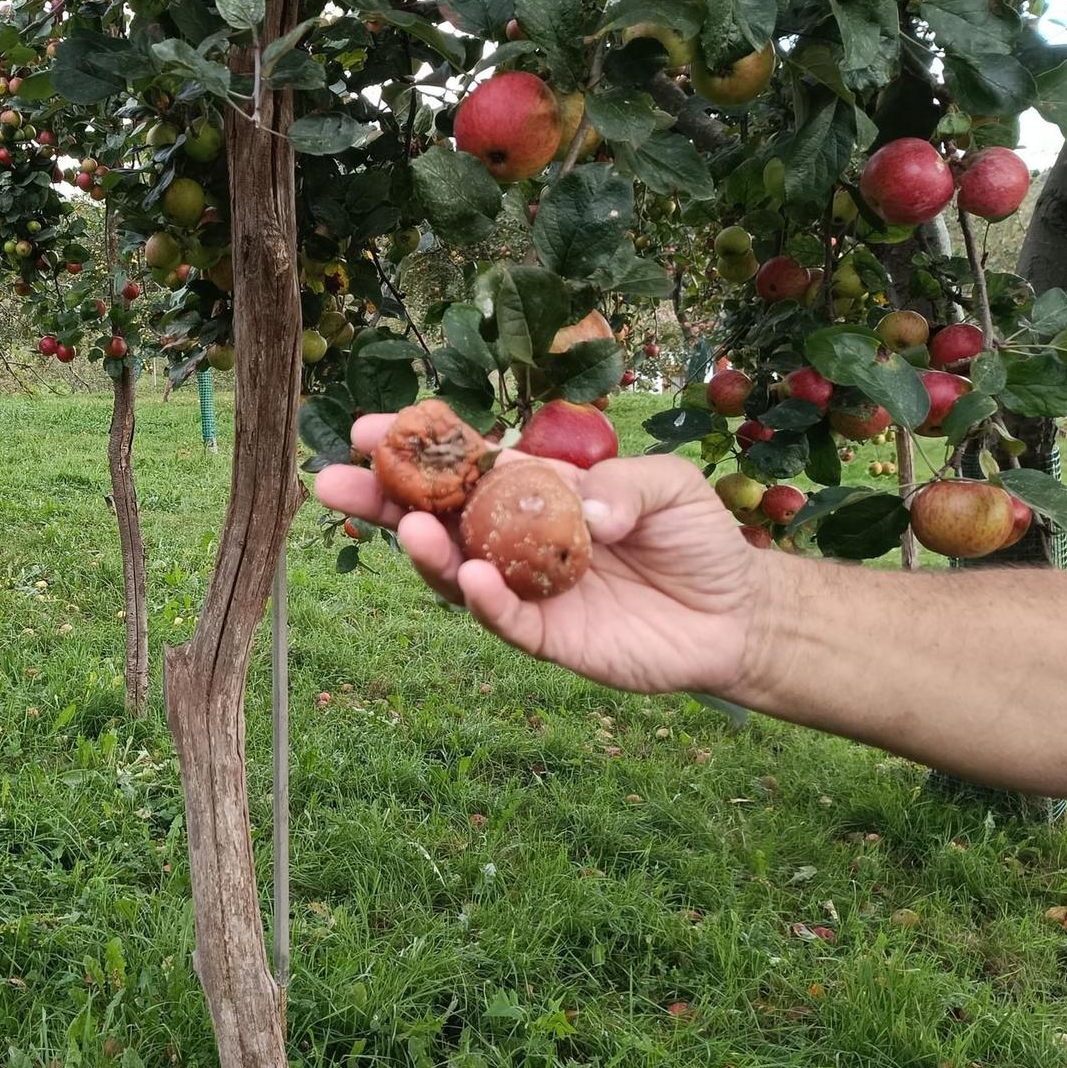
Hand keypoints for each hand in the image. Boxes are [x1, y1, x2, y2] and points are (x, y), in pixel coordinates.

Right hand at [314, 413, 772, 698]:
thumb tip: (585, 510)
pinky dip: (484, 601)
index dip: (416, 448)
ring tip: (411, 530)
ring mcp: (524, 590)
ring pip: (456, 571)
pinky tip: (470, 579)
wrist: (736, 614)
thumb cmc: (698, 538)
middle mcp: (514, 539)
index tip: (366, 429)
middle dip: (382, 499)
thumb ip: (624, 485)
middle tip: (330, 482)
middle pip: (436, 518)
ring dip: (427, 551)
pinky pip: (505, 619)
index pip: (464, 465)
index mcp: (533, 490)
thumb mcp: (670, 486)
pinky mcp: (546, 638)